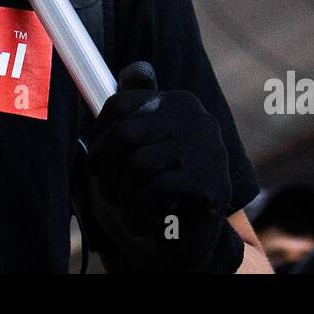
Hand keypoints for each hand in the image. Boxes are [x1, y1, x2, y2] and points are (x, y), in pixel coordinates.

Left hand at [87, 61, 241, 271]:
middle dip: (110, 174)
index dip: (100, 140)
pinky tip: (148, 223)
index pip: (119, 105)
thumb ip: (133, 111)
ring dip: (125, 199)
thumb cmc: (152, 193)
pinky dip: (140, 214)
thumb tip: (137, 67)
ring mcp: (210, 150)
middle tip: (117, 195)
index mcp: (178, 103)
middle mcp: (198, 118)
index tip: (102, 165)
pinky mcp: (213, 184)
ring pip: (139, 164)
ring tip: (134, 211)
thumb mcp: (136, 148)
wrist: (186, 246)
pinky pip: (157, 191)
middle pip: (125, 135)